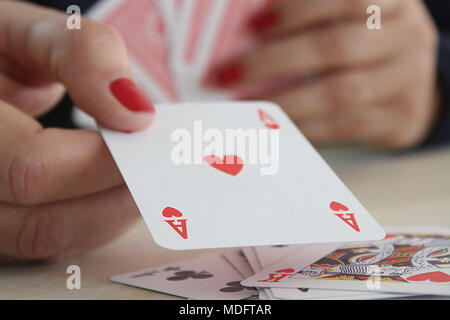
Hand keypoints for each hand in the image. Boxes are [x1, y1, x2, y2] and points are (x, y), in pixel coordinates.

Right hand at [0, 1, 153, 262]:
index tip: (144, 137)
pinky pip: (50, 235)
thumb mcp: (30, 31)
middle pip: (42, 222)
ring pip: (49, 238)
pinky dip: (95, 218)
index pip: (33, 167)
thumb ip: (83, 56)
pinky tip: (118, 190)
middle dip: (116, 197)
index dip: (100, 161)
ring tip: (146, 178)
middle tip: (159, 168)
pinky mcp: (5, 216)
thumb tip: (136, 111)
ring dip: (111, 215)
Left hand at [205, 0, 438, 149]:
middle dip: (273, 62)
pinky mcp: (398, 120)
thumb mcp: (351, 19)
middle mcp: (405, 37)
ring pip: (338, 94)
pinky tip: (274, 125)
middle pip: (335, 47)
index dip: (296, 11)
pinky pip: (342, 127)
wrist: (415, 87)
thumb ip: (312, 19)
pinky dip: (303, 126)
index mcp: (391, 2)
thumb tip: (248, 31)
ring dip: (283, 102)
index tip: (253, 25)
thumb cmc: (367, 45)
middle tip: (226, 75)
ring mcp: (406, 81)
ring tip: (243, 106)